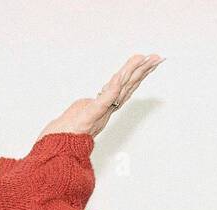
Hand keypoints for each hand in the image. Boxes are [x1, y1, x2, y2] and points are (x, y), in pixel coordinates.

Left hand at [40, 53, 162, 138]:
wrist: (60, 145)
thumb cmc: (71, 129)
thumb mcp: (87, 111)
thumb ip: (99, 101)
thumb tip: (107, 91)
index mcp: (107, 105)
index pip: (126, 86)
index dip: (140, 74)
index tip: (151, 60)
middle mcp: (106, 108)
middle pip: (127, 86)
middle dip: (142, 71)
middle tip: (156, 58)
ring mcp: (99, 112)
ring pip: (118, 90)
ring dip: (130, 75)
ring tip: (141, 60)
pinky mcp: (89, 117)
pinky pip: (101, 103)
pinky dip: (110, 92)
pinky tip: (117, 80)